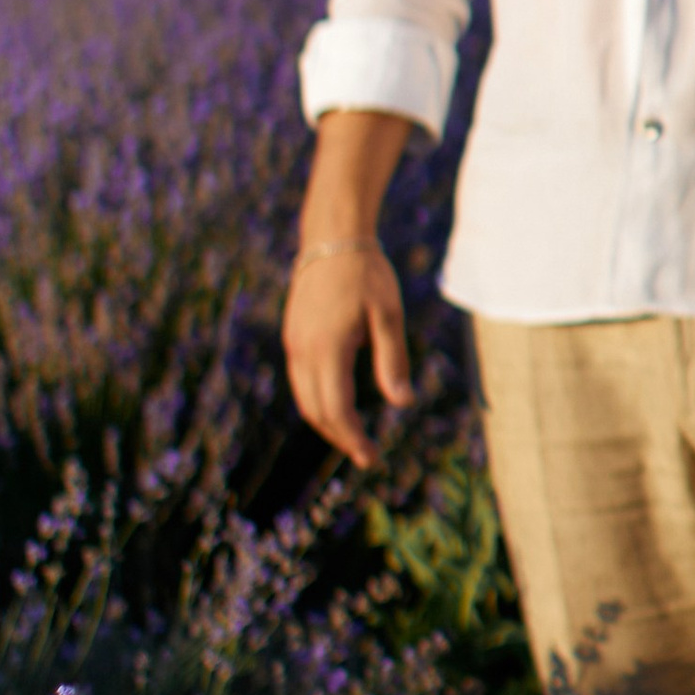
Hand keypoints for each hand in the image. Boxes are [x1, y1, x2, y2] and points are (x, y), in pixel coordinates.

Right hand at [284, 242, 413, 467]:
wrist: (332, 237)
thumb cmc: (366, 273)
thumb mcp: (388, 314)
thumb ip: (392, 360)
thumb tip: (401, 403)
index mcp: (327, 348)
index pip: (336, 409)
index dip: (352, 439)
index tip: (371, 457)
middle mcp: (303, 350)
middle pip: (316, 411)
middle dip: (340, 437)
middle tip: (366, 454)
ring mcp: (294, 343)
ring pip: (304, 398)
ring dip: (327, 421)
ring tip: (353, 434)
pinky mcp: (293, 335)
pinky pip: (301, 380)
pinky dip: (317, 400)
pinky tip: (337, 402)